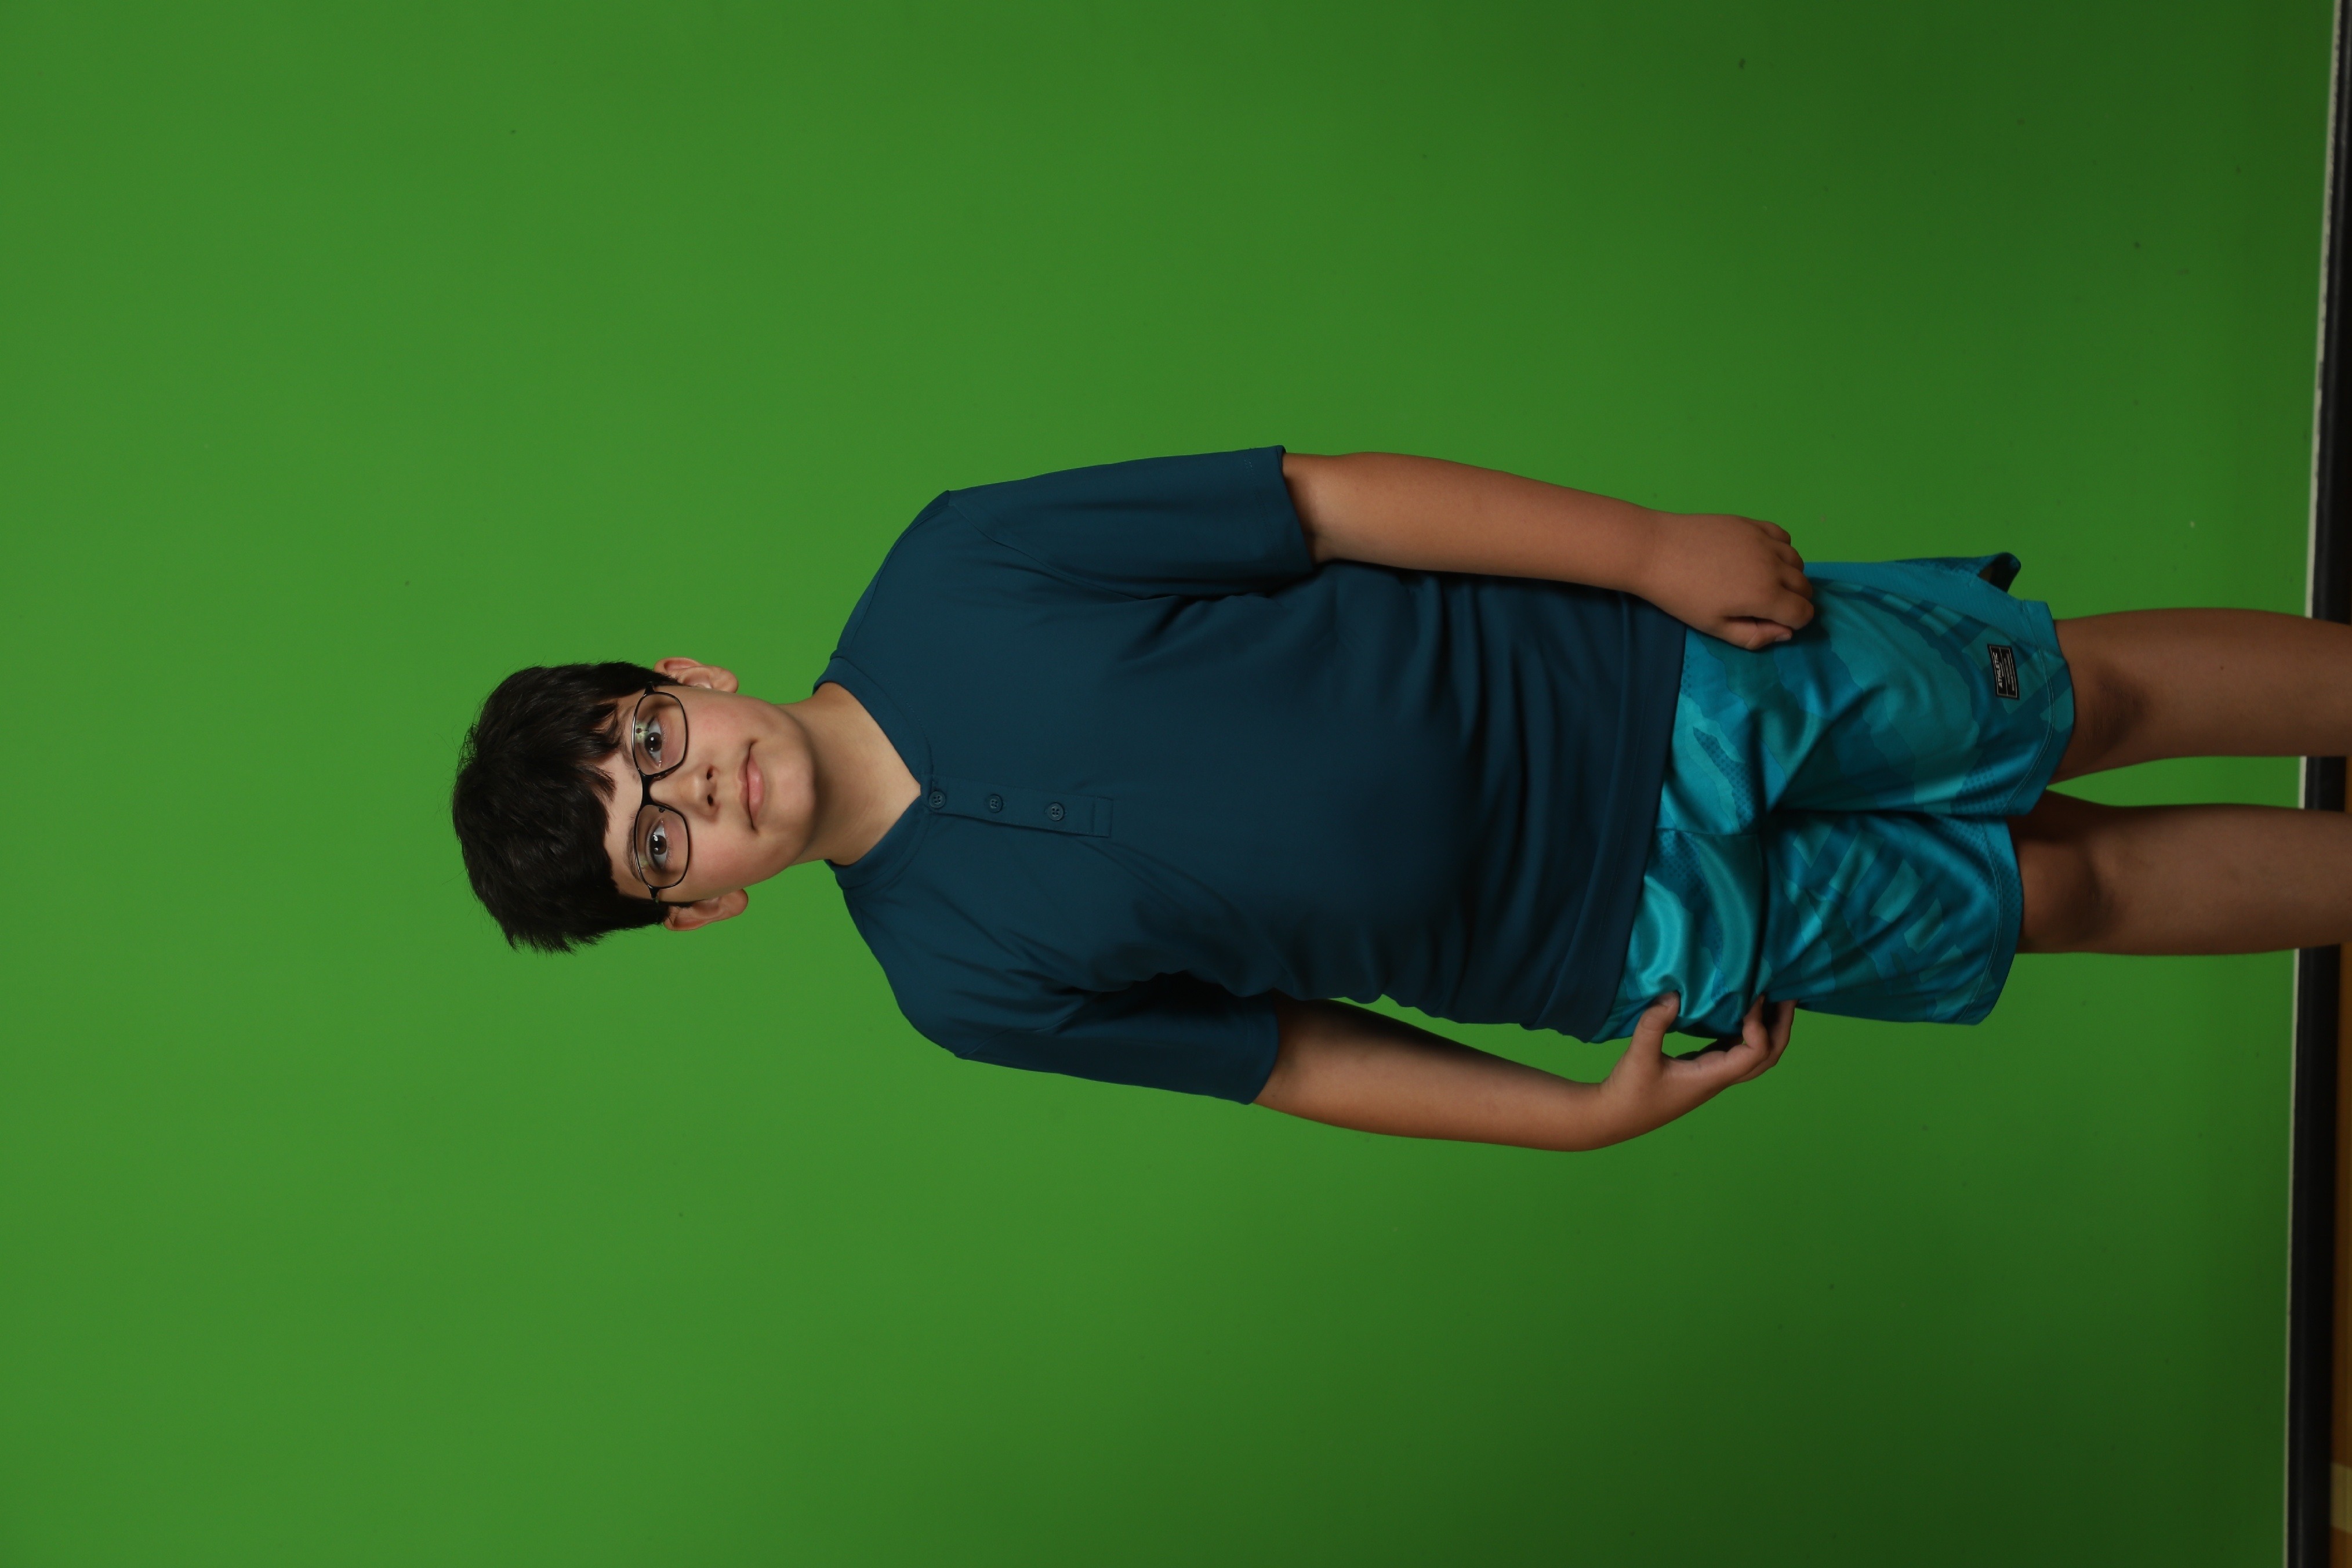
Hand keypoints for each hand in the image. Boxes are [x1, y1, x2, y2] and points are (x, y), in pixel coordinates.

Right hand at [1593, 993, 1794, 1141]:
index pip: (1755, 1052)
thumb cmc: (1629, 1092)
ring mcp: (1713, 1075)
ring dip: (1769, 1028)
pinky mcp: (1702, 1069)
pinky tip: (1739, 1010)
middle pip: (1768, 1056)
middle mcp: (1720, 1078)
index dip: (1760, 1025)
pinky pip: (1736, 1050)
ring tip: (1771, 998)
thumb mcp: (1638, 1057)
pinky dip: (1746, 1030)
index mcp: (1712, 1077)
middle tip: (1786, 992)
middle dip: (1781, 1025)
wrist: (1616, 1117)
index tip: (1752, 995)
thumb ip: (1654, 1024)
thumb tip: (1672, 993)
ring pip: (1756, 1055)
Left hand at [1637, 512, 1814, 649]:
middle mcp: (1773, 566)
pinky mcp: (1752, 524)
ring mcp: (1764, 541)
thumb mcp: (1715, 627)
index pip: (1804, 613)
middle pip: (1805, 587)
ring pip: (1797, 561)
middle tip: (1766, 606)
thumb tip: (1786, 633)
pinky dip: (1781, 549)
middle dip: (1794, 600)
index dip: (1795, 622)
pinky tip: (1762, 556)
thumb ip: (1754, 636)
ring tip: (1764, 582)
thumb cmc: (1682, 596)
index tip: (1774, 622)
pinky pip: (1783, 536)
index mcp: (1766, 596)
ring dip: (1790, 575)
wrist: (1655, 551)